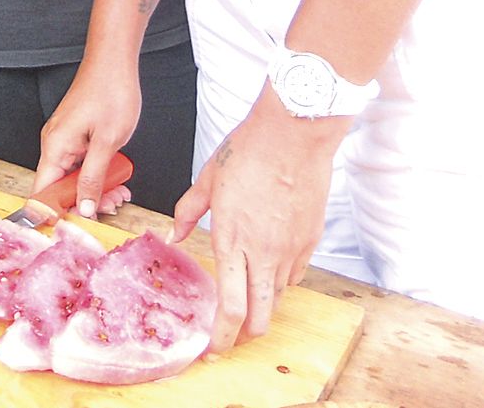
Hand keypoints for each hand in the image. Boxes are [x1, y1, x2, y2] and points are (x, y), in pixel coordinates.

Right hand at [36, 54, 142, 218]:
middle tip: (111, 205)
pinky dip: (98, 172)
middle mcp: (54, 145)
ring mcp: (65, 139)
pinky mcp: (75, 135)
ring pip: (74, 176)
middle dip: (86, 201)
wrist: (114, 60)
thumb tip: (83, 208)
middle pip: (61, 187)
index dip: (56, 214)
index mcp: (55, 148)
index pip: (43, 193)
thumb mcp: (107, 142)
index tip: (76, 228)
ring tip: (120, 192)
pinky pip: (82, 162)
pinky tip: (116, 176)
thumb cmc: (110, 91)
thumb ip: (93, 178)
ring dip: (96, 187)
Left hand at [172, 94, 346, 352]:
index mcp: (232, 241)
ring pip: (279, 297)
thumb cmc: (249, 151)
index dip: (221, 338)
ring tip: (248, 294)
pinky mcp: (311, 241)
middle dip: (244, 335)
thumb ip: (187, 213)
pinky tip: (270, 266)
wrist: (294, 133)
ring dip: (263, 304)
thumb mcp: (207, 180)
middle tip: (231, 335)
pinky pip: (296, 274)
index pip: (230, 309)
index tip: (212, 349)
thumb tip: (172, 235)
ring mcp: (291, 250)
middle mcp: (263, 254)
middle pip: (259, 318)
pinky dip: (282, 280)